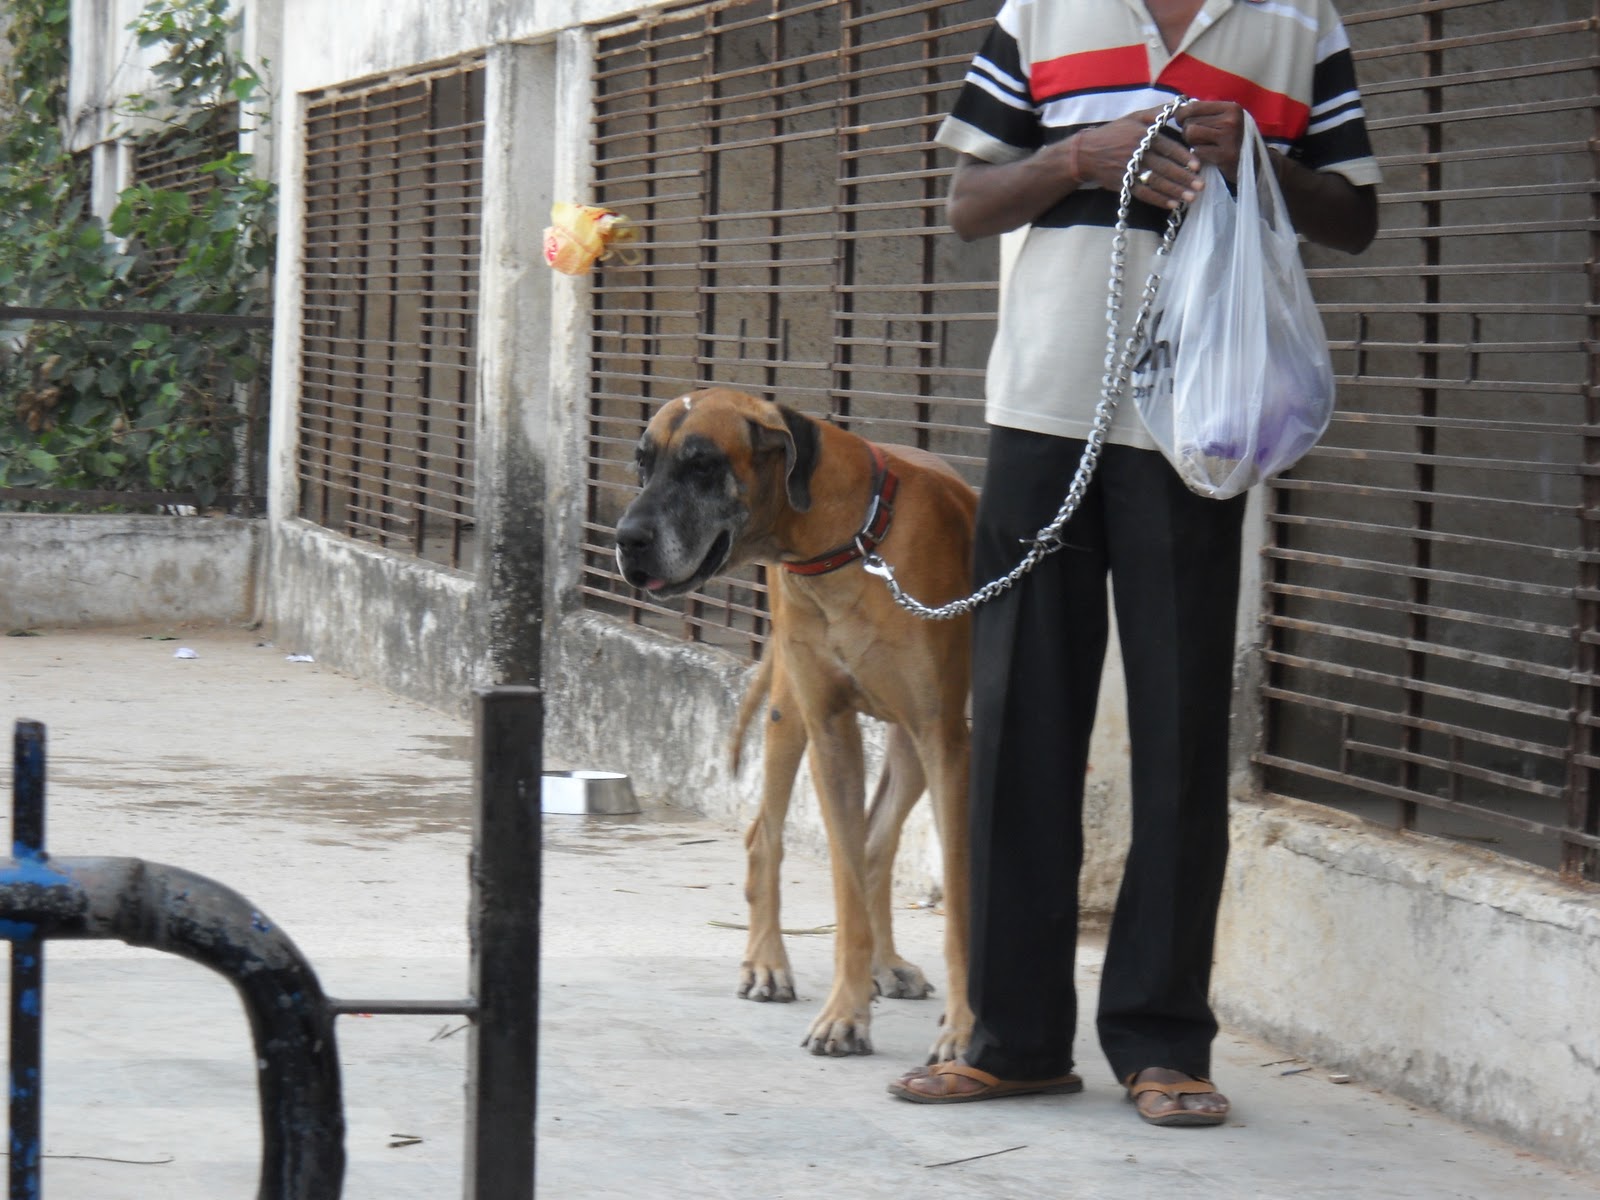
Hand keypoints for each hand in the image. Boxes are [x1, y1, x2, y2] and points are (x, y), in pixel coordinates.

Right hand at [1072, 108, 1204, 209]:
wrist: (1086, 152)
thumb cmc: (1114, 133)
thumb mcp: (1134, 117)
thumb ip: (1157, 113)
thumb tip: (1181, 104)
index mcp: (1143, 136)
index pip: (1167, 147)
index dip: (1183, 157)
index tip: (1197, 166)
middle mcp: (1137, 153)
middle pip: (1164, 167)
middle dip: (1183, 177)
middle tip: (1200, 186)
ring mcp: (1129, 170)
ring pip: (1155, 182)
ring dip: (1174, 191)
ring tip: (1191, 197)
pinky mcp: (1122, 184)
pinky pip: (1142, 194)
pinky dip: (1158, 199)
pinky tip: (1172, 204)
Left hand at [1177, 100, 1246, 183]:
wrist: (1256, 164)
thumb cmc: (1235, 140)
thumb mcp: (1227, 120)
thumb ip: (1207, 113)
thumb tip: (1177, 109)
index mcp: (1232, 108)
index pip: (1194, 106)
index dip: (1181, 114)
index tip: (1180, 120)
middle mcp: (1232, 120)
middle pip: (1189, 122)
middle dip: (1187, 132)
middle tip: (1197, 138)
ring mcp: (1229, 138)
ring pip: (1190, 134)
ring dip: (1191, 142)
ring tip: (1202, 145)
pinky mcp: (1225, 155)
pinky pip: (1197, 151)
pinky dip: (1198, 155)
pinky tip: (1209, 156)